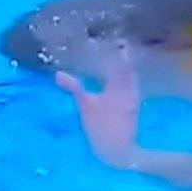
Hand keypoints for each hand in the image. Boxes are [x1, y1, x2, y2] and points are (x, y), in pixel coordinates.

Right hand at [55, 55, 142, 169]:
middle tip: (112, 46)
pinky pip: (129, 86)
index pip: (121, 61)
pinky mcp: (132, 107)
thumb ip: (74, 88)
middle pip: (128, 67)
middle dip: (121, 56)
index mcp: (120, 85)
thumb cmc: (102, 129)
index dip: (118, 49)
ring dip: (122, 67)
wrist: (119, 152)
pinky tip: (113, 80)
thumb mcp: (85, 106)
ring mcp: (133, 98)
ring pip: (130, 77)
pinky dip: (123, 79)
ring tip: (112, 59)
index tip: (113, 38)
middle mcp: (130, 89)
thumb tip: (58, 74)